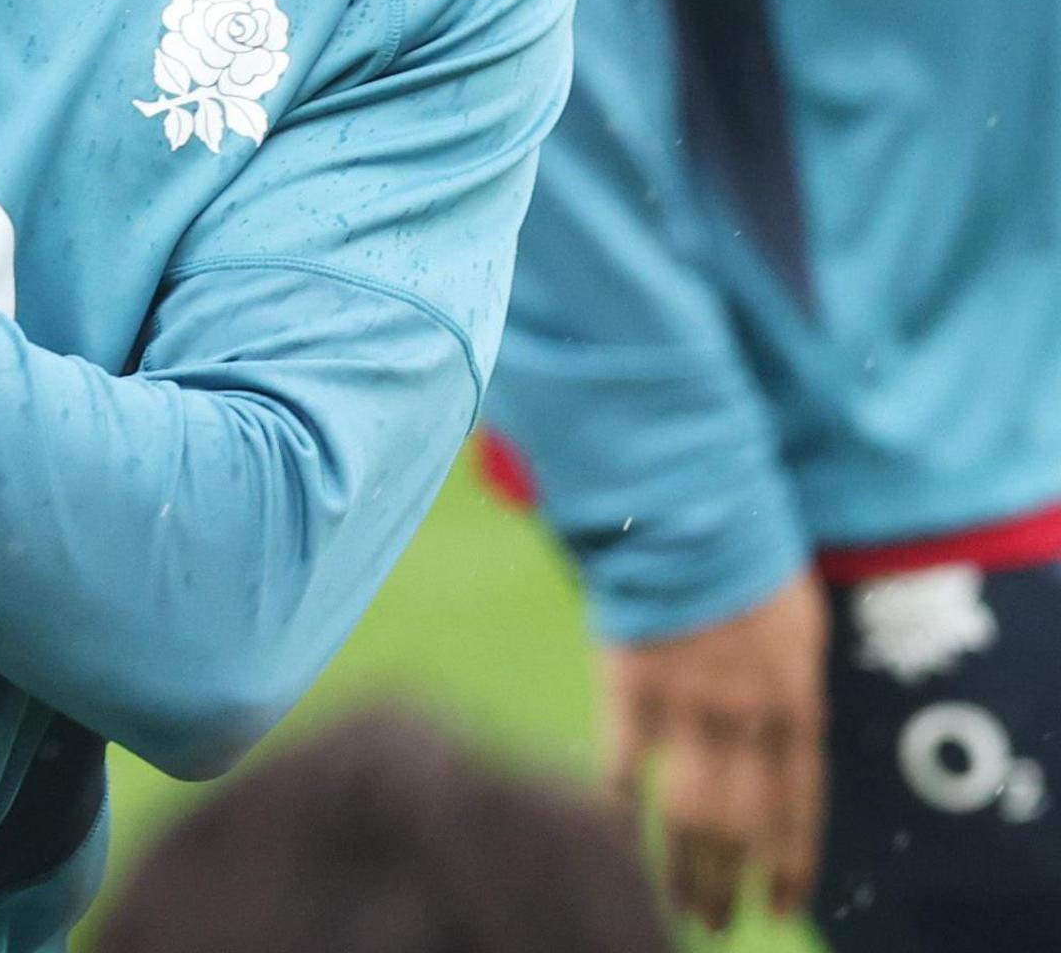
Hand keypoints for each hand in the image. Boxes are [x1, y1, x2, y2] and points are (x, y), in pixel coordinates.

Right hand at [601, 571, 826, 930]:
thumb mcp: (799, 627)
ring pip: (685, 809)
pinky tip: (618, 835)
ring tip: (676, 908)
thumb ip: (788, 692)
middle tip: (720, 926)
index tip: (783, 908)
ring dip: (682, 867)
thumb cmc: (752, 558)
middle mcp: (743, 715)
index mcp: (795, 701)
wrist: (686, 507)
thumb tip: (785, 749)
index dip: (791, 863)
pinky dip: (618, 803)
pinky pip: (622, 761)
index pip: (799, 806)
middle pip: (741, 824)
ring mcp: (682, 703)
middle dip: (732, 884)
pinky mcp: (627, 683)